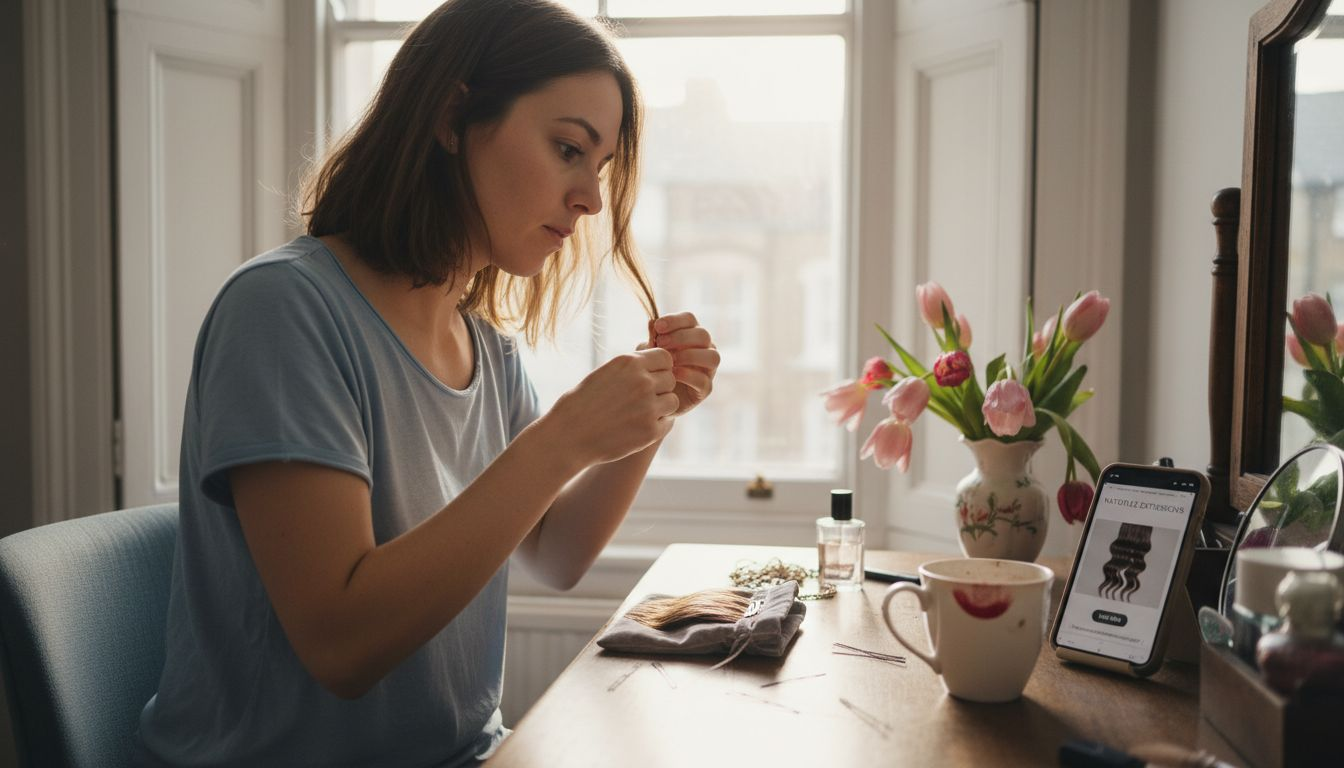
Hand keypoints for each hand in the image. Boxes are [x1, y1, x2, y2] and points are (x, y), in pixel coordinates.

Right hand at [546, 348, 679, 466]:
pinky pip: (668, 422)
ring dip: (661, 406)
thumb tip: (655, 357)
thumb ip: (632, 367)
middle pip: (670, 379)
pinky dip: (658, 424)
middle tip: (641, 399)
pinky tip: (640, 426)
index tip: (649, 377)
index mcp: (629, 363)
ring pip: (672, 401)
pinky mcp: (650, 431)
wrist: (568, 436)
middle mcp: (642, 382)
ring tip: (640, 412)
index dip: (660, 368)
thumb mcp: (605, 373)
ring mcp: (648, 407)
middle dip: (660, 387)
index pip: (665, 357)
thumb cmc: (582, 403)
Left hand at [642, 312, 719, 416]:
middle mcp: (705, 349)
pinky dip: (688, 375)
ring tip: (670, 361)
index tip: (658, 327)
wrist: (651, 398)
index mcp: (691, 334)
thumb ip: (653, 338)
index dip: (675, 320)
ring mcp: (708, 369)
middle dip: (680, 337)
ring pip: (712, 356)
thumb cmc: (653, 368)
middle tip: (660, 343)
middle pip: (703, 335)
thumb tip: (652, 322)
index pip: (690, 319)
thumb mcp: (649, 351)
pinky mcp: (705, 389)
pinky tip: (672, 374)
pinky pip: (703, 380)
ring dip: (689, 355)